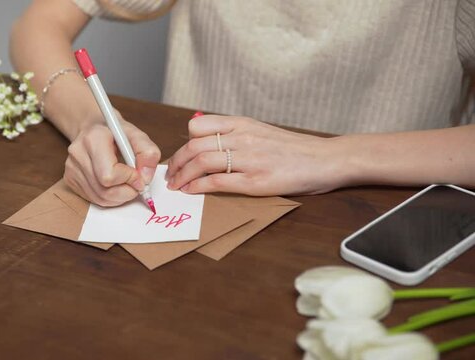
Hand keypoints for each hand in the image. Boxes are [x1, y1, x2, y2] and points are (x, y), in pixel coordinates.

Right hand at [64, 113, 160, 205]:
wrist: (93, 128)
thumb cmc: (116, 133)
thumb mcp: (137, 135)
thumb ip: (148, 153)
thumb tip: (145, 178)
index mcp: (93, 139)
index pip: (109, 175)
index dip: (129, 179)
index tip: (139, 175)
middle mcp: (78, 154)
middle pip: (105, 191)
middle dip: (126, 192)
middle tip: (136, 184)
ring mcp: (71, 168)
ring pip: (100, 199)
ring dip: (120, 196)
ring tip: (126, 183)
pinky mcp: (69, 179)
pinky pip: (94, 199)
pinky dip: (110, 197)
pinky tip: (114, 184)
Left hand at [165, 115, 347, 195]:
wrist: (326, 159)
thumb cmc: (293, 149)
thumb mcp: (261, 131)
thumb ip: (236, 133)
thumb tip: (207, 140)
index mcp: (242, 123)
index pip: (198, 126)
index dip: (183, 143)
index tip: (178, 156)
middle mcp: (243, 137)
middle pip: (194, 146)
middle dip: (176, 163)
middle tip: (170, 175)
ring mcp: (249, 159)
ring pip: (201, 162)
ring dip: (183, 176)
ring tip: (176, 186)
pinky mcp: (256, 181)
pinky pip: (217, 182)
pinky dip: (198, 187)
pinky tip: (191, 192)